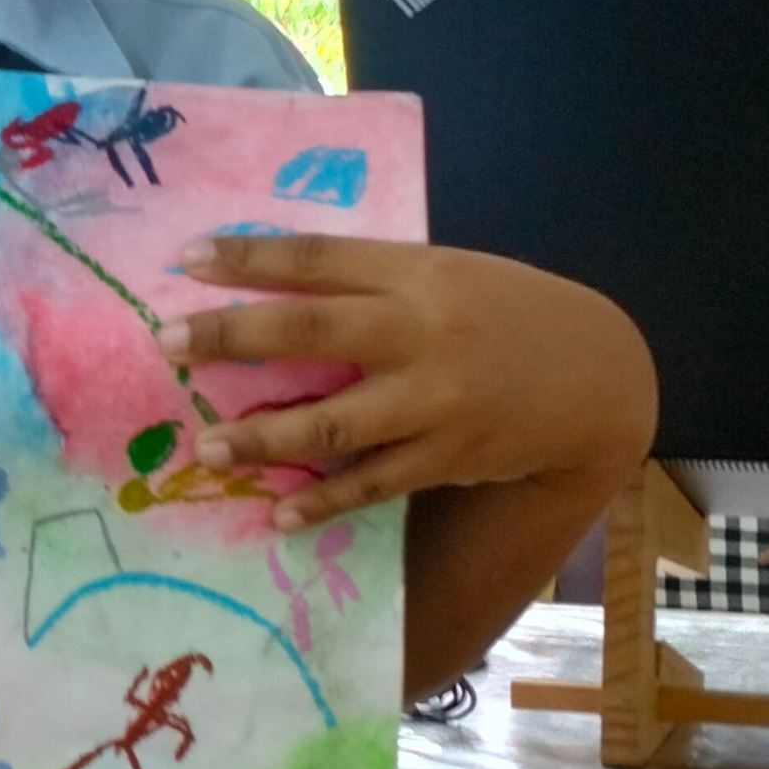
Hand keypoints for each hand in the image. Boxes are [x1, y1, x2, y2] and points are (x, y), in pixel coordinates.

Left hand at [158, 234, 656, 529]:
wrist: (600, 375)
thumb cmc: (507, 311)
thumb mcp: (447, 273)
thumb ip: (374, 280)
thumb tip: (274, 284)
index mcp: (418, 273)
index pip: (319, 257)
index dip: (250, 256)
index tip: (186, 258)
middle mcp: (421, 333)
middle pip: (310, 330)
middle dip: (232, 336)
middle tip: (167, 342)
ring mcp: (434, 402)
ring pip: (332, 423)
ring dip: (262, 438)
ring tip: (208, 446)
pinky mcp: (447, 458)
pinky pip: (371, 483)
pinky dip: (322, 501)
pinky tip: (278, 512)